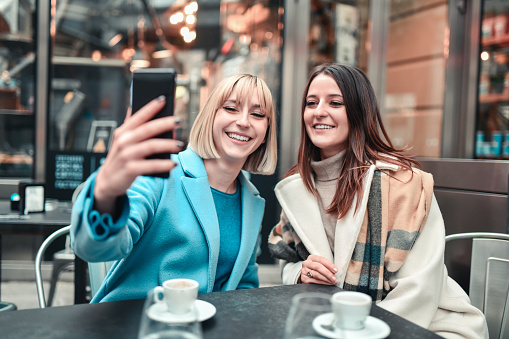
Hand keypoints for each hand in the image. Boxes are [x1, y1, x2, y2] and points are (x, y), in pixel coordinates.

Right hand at [94, 96, 183, 213]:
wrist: (107, 182)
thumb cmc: (120, 159)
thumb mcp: (122, 141)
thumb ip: (132, 126)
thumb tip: (137, 107)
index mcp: (123, 132)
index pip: (138, 116)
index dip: (150, 107)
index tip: (163, 99)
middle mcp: (123, 142)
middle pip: (147, 129)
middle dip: (164, 123)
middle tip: (179, 120)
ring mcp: (126, 156)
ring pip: (150, 146)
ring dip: (167, 144)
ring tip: (180, 144)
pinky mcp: (130, 170)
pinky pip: (151, 165)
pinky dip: (163, 164)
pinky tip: (173, 163)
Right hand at [301, 254, 337, 284]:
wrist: (307, 276)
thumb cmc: (316, 270)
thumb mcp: (321, 265)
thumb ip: (326, 266)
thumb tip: (334, 272)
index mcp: (311, 258)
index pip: (321, 259)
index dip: (329, 265)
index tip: (336, 270)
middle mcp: (306, 263)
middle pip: (318, 267)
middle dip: (328, 273)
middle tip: (334, 278)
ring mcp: (304, 271)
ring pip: (316, 274)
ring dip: (326, 279)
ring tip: (332, 282)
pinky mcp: (304, 278)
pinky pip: (314, 281)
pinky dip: (322, 283)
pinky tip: (327, 283)